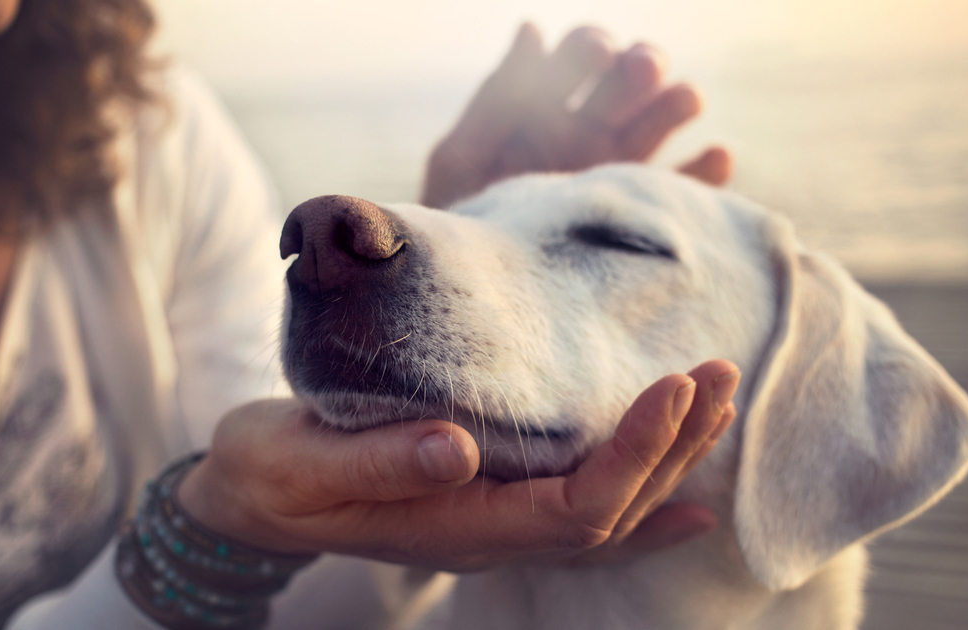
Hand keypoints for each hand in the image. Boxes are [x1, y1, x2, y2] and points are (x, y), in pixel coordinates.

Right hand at [177, 360, 739, 571]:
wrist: (250, 499)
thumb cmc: (271, 475)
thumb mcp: (303, 464)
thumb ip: (378, 462)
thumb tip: (458, 447)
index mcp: (455, 527)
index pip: (574, 507)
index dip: (634, 454)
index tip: (674, 386)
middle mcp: (489, 535)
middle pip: (611, 511)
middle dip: (672, 445)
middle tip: (717, 372)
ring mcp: (493, 525)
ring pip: (606, 511)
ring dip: (668, 460)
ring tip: (716, 401)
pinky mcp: (487, 500)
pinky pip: (581, 514)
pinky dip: (643, 504)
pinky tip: (688, 499)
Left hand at [421, 24, 731, 208]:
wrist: (476, 299)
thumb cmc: (459, 227)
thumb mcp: (462, 161)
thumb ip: (496, 101)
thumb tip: (532, 29)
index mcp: (545, 109)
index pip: (580, 57)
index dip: (591, 48)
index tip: (596, 54)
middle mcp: (589, 132)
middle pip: (630, 81)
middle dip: (640, 66)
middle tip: (641, 70)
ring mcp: (620, 173)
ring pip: (662, 123)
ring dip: (677, 102)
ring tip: (684, 100)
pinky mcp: (644, 217)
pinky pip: (687, 191)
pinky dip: (707, 172)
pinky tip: (715, 157)